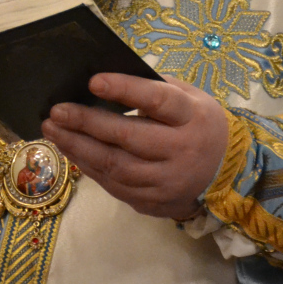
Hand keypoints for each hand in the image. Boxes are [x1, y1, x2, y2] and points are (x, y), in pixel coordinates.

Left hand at [40, 74, 227, 219]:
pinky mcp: (156, 202)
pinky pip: (116, 187)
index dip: (125, 90)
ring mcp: (169, 182)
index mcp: (192, 116)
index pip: (158, 100)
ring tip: (53, 131)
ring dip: (79, 148)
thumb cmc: (198, 123)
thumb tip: (104, 81)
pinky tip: (71, 150)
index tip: (92, 81)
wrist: (229, 173)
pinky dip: (90, 168)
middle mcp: (182, 151)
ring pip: (117, 167)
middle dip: (86, 123)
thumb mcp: (188, 97)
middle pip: (129, 137)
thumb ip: (153, 87)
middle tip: (56, 111)